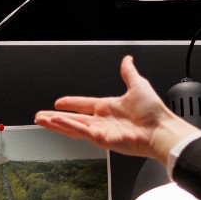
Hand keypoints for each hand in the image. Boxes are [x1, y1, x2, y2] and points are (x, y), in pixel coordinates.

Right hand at [33, 54, 200, 163]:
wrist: (160, 129)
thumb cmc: (153, 111)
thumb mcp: (138, 85)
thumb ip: (128, 73)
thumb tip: (127, 60)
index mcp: (109, 108)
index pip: (84, 105)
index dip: (71, 104)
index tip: (59, 102)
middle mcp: (102, 121)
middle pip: (73, 118)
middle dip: (55, 118)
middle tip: (40, 116)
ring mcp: (101, 131)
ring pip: (72, 126)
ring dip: (56, 123)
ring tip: (40, 120)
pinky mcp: (102, 140)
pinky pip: (81, 131)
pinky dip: (67, 126)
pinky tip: (56, 122)